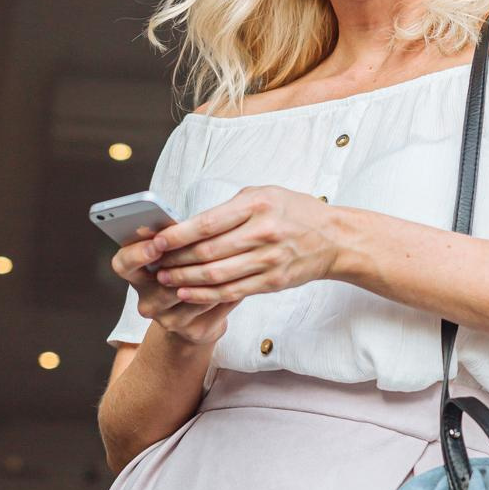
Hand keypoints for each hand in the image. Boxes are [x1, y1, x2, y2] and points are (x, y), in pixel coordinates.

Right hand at [111, 228, 237, 346]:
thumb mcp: (174, 254)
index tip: (157, 243)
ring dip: (209, 275)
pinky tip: (237, 274)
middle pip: (157, 286)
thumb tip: (180, 222)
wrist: (196, 319)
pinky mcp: (193, 331)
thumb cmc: (184, 273)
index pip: (123, 263)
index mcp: (137, 276)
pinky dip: (225, 288)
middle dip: (178, 268)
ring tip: (227, 256)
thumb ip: (173, 240)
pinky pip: (210, 306)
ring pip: (189, 295)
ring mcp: (168, 320)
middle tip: (193, 251)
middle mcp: (148, 301)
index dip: (138, 253)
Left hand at [148, 187, 338, 306]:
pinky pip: (232, 291)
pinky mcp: (272, 281)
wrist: (334, 239)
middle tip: (154, 263)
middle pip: (208, 252)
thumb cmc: (294, 211)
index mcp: (257, 205)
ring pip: (217, 275)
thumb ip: (230, 208)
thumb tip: (191, 224)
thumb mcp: (264, 195)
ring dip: (185, 280)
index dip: (179, 235)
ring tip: (165, 279)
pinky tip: (187, 292)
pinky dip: (206, 294)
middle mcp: (263, 232)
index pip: (208, 223)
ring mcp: (269, 260)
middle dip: (176, 260)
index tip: (157, 240)